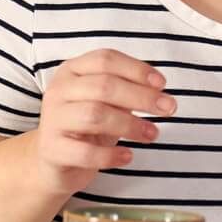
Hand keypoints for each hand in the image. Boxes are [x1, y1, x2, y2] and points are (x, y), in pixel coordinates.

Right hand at [28, 49, 173, 198]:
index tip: (163, 84)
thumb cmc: (85, 126)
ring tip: (153, 134)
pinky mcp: (53, 150)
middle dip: (142, 97)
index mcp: (72, 70)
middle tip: (168, 109)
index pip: (106, 59)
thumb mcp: (106, 102)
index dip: (137, 69)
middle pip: (104, 86)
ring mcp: (53, 120)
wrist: (53, 161)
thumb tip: (159, 92)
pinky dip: (111, 155)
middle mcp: (59, 91)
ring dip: (130, 125)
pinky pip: (86, 152)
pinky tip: (128, 156)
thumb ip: (126, 92)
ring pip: (95, 115)